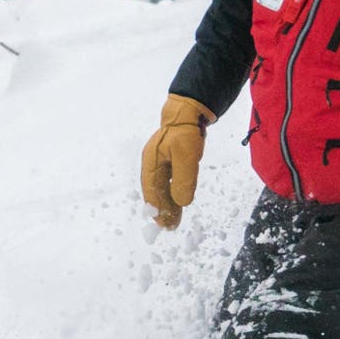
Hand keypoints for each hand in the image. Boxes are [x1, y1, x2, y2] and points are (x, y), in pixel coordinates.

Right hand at [140, 95, 212, 228]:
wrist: (189, 112)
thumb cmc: (186, 132)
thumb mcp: (186, 156)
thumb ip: (184, 180)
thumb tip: (182, 203)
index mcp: (151, 163)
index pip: (152, 192)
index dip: (157, 209)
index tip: (164, 224)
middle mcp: (152, 164)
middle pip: (155, 192)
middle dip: (162, 210)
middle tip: (170, 227)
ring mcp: (159, 162)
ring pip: (161, 188)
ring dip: (168, 204)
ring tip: (174, 220)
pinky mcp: (168, 161)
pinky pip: (168, 182)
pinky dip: (172, 193)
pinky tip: (178, 202)